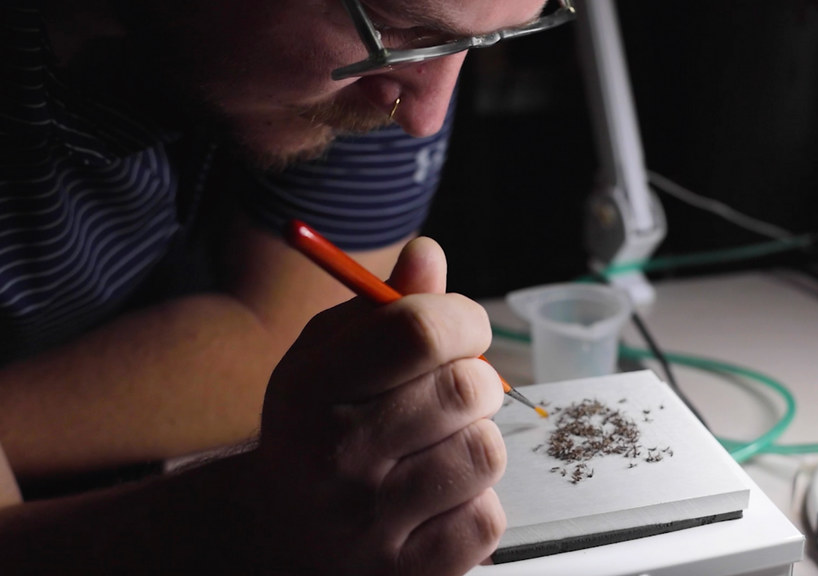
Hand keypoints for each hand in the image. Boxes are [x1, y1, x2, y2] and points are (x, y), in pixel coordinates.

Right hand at [256, 237, 506, 574]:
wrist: (274, 540)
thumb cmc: (315, 432)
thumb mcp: (327, 360)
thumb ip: (383, 307)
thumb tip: (428, 254)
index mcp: (313, 390)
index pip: (420, 330)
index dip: (463, 319)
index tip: (463, 330)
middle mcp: (336, 456)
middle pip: (467, 389)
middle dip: (479, 379)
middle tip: (458, 391)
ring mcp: (370, 524)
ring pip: (485, 453)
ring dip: (476, 441)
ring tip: (439, 448)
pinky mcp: (405, 574)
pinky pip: (487, 518)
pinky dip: (474, 502)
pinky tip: (436, 499)